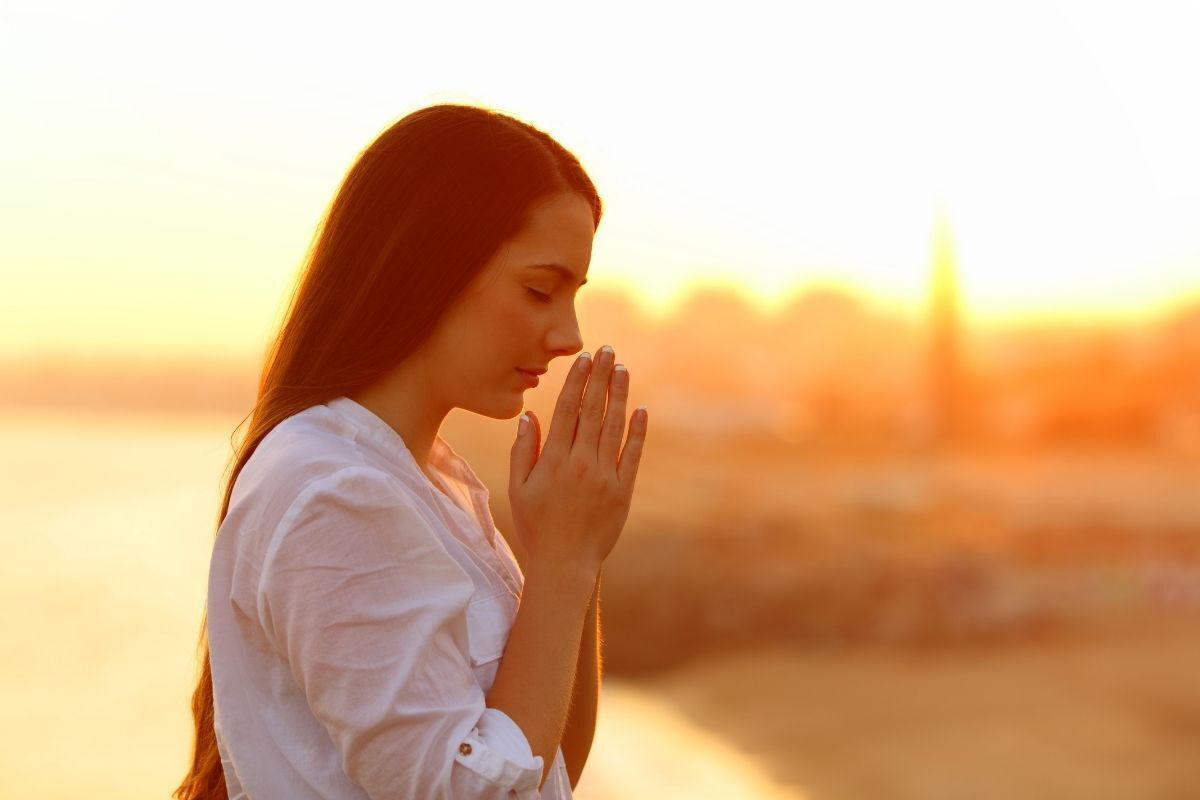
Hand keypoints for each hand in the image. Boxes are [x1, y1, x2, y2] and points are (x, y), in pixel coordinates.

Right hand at [507, 346, 647, 572]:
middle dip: (600, 377)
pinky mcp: (622, 491)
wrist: (565, 564)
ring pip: (614, 427)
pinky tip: (640, 410)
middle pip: (593, 411)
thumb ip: (523, 450)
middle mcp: (580, 463)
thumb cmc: (536, 526)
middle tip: (608, 351)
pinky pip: (632, 455)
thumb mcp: (519, 488)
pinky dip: (637, 431)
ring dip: (619, 395)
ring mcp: (604, 476)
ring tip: (622, 370)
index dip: (577, 381)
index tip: (584, 358)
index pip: (567, 410)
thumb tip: (530, 414)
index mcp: (553, 460)